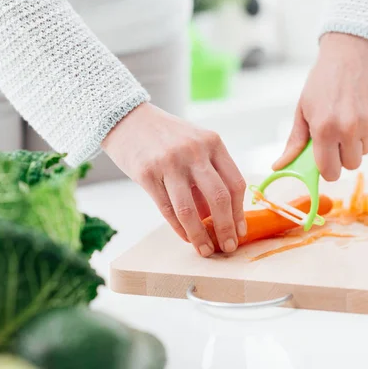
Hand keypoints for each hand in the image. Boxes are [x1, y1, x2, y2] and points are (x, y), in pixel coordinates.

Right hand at [102, 103, 246, 256]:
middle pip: (219, 198)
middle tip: (229, 247)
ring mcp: (170, 162)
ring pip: (190, 210)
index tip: (240, 231)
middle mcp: (194, 151)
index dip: (240, 212)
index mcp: (213, 142)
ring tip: (205, 250)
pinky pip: (167, 210)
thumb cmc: (166, 136)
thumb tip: (220, 217)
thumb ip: (209, 175)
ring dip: (200, 236)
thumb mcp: (195, 144)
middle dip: (226, 228)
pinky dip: (179, 228)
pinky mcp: (146, 174)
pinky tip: (186, 237)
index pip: (235, 183)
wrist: (126, 118)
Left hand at [274, 33, 367, 179]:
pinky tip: (362, 106)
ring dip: (357, 140)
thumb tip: (279, 167)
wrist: (352, 50)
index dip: (328, 169)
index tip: (326, 160)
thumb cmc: (323, 80)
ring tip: (349, 115)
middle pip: (350, 165)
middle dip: (343, 155)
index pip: (330, 172)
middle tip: (337, 134)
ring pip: (365, 151)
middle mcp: (350, 129)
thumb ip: (295, 141)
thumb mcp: (302, 109)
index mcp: (325, 129)